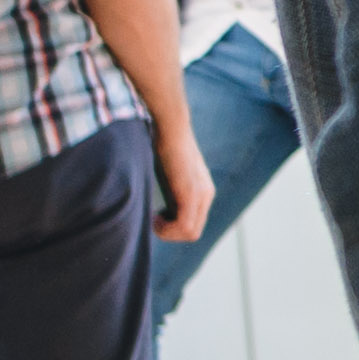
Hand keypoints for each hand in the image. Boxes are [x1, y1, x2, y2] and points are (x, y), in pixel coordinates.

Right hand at [153, 122, 215, 244]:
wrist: (168, 126)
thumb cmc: (160, 144)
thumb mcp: (166, 172)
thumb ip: (167, 188)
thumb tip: (152, 204)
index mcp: (202, 190)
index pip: (192, 225)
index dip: (171, 228)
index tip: (154, 217)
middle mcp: (206, 194)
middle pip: (192, 233)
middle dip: (169, 233)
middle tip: (151, 220)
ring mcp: (202, 194)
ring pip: (190, 233)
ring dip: (166, 233)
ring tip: (152, 218)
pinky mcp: (191, 193)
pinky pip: (185, 226)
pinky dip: (166, 229)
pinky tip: (154, 217)